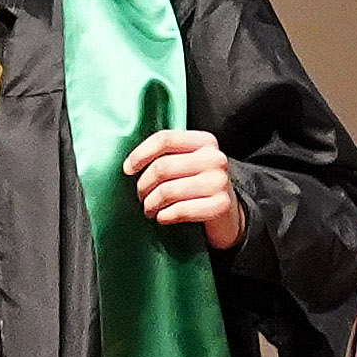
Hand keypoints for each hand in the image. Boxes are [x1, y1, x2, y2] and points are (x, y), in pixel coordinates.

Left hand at [125, 128, 247, 252]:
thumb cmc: (198, 186)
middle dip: (143, 186)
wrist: (229, 213)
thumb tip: (129, 165)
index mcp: (204, 141)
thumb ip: (167, 156)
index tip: (127, 169)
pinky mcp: (221, 205)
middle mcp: (214, 158)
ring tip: (149, 209)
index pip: (164, 139)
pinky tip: (162, 217)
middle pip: (162, 167)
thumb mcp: (187, 163)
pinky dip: (164, 216)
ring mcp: (220, 181)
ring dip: (151, 204)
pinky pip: (180, 210)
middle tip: (141, 196)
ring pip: (167, 191)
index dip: (140, 154)